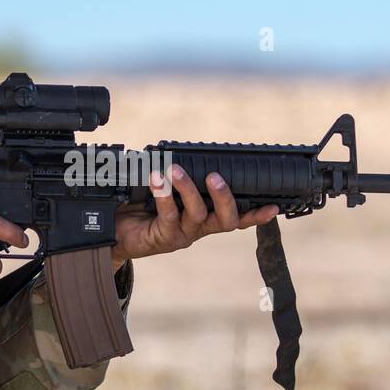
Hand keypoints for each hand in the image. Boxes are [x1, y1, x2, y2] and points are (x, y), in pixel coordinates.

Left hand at [109, 164, 279, 270]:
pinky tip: (156, 179)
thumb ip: (181, 176)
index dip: (256, 214)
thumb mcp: (166, 189)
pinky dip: (163, 194)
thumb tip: (185, 151)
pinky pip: (168, 215)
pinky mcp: (163, 238)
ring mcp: (182, 234)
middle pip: (226, 219)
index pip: (237, 216)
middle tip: (215, 177)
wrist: (116, 231)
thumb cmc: (142, 207)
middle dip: (224, 196)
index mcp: (206, 216)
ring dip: (187, 188)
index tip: (273, 205)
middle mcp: (198, 227)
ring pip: (197, 213)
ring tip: (174, 170)